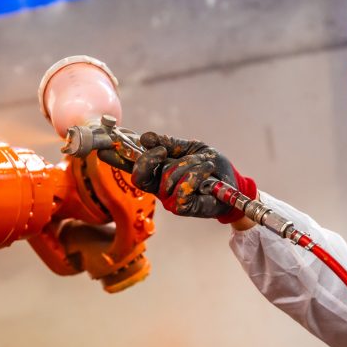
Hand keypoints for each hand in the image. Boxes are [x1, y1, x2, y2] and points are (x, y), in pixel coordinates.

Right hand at [130, 132, 255, 221]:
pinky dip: (196, 176)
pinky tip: (206, 171)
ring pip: (167, 178)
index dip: (118, 159)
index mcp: (157, 172)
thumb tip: (145, 137)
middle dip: (151, 159)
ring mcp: (170, 199)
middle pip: (140, 176)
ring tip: (204, 163)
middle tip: (162, 150)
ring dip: (189, 164)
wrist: (232, 179)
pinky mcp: (184, 208)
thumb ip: (168, 143)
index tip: (114, 147)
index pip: (132, 168)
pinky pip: (182, 191)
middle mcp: (159, 188)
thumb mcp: (189, 147)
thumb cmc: (209, 165)